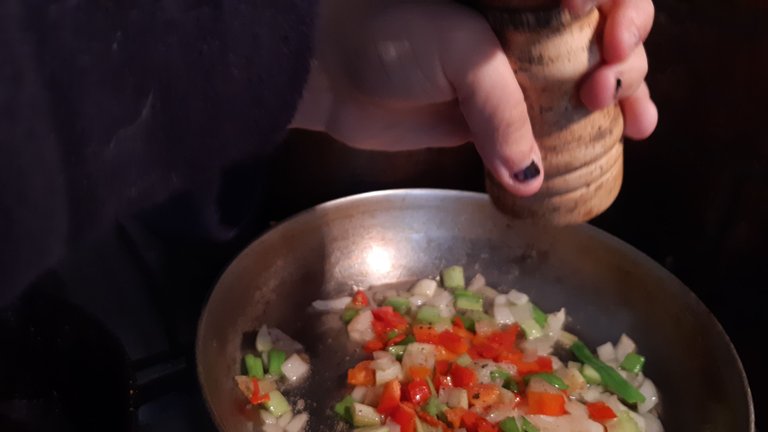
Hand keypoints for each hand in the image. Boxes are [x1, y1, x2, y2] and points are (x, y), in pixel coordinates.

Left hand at [291, 0, 656, 195]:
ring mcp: (511, 74)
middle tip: (607, 90)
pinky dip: (571, 143)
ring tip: (636, 125)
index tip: (611, 45)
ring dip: (619, 102)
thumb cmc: (391, 36)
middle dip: (626, 63)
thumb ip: (503, 108)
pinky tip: (603, 151)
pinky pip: (542, 130)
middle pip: (601, 41)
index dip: (624, 13)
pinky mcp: (490, 117)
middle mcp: (527, 28)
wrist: (329, 69)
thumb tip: (529, 177)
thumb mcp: (460, 52)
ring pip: (580, 86)